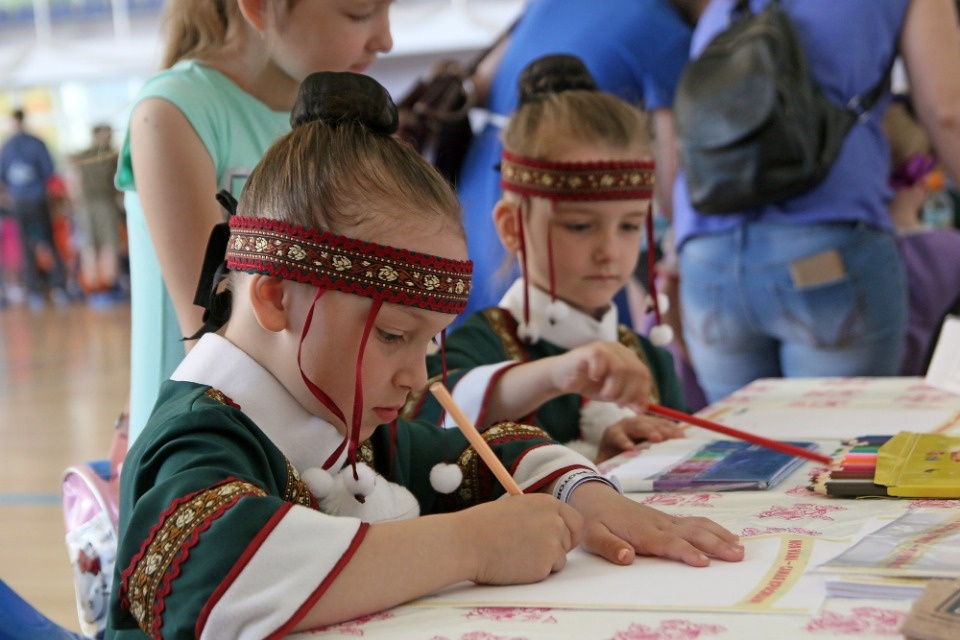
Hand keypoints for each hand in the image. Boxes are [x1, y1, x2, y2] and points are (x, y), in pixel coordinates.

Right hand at [460, 494, 581, 583]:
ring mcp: (552, 544)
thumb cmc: (484, 525)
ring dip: (543, 562)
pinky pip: (546, 573)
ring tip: (515, 555)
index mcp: (548, 503)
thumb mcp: (517, 508)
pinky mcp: (544, 565)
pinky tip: (513, 564)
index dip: (568, 532)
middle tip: (529, 550)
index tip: (558, 540)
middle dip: (555, 548)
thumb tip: (556, 528)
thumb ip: (539, 516)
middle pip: (570, 541)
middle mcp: (555, 521)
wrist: (466, 542)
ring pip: (559, 560)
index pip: (575, 521)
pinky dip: (533, 573)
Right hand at [549, 342, 652, 412]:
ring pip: (621, 368)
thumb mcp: (612, 394)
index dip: (642, 392)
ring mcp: (604, 347)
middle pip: (636, 371)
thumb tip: (642, 409)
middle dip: (629, 393)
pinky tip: (593, 379)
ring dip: (615, 388)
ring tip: (605, 396)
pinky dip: (599, 374)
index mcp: (627, 358)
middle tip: (618, 404)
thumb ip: (628, 399)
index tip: (634, 408)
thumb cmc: (588, 384)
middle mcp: (618, 350)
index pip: (644, 374)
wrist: (562, 378)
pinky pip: (601, 360)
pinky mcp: (589, 350)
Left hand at [567, 482, 743, 567]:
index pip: (668, 543)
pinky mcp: (667, 518)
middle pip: (691, 534)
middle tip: (737, 556)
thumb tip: (626, 557)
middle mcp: (658, 524)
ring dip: (719, 536)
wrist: (592, 495)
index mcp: (642, 531)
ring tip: (740, 548)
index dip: (686, 552)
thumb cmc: (593, 518)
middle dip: (715, 545)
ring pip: (697, 526)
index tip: (704, 562)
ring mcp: (665, 519)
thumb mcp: (592, 535)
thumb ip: (609, 546)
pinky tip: (728, 536)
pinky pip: (694, 522)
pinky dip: (713, 528)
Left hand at [596, 415, 684, 462]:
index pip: (617, 436)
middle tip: (657, 438)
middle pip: (637, 425)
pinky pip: (663, 423)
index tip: (630, 449)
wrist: (615, 443)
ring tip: (677, 437)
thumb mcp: (606, 464)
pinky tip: (682, 437)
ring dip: (664, 429)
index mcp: (612, 434)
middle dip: (647, 431)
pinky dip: (672, 429)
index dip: (623, 441)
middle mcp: (625, 424)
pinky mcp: (651, 421)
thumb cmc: (611, 458)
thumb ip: (606, 470)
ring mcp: (640, 421)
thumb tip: (607, 482)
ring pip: (652, 422)